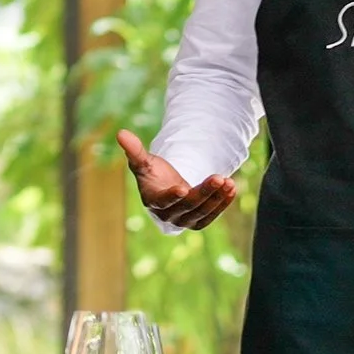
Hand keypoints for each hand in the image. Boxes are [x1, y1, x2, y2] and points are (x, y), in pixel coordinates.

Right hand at [118, 130, 235, 230]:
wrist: (166, 187)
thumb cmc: (153, 174)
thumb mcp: (145, 161)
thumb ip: (135, 150)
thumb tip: (121, 132)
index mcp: (153, 201)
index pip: (163, 202)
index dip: (172, 196)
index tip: (183, 188)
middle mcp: (169, 215)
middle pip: (188, 206)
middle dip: (205, 192)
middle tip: (219, 177)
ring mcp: (185, 220)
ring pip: (202, 211)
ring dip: (217, 198)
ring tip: (229, 182)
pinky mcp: (198, 221)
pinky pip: (212, 215)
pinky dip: (223, 203)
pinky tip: (232, 188)